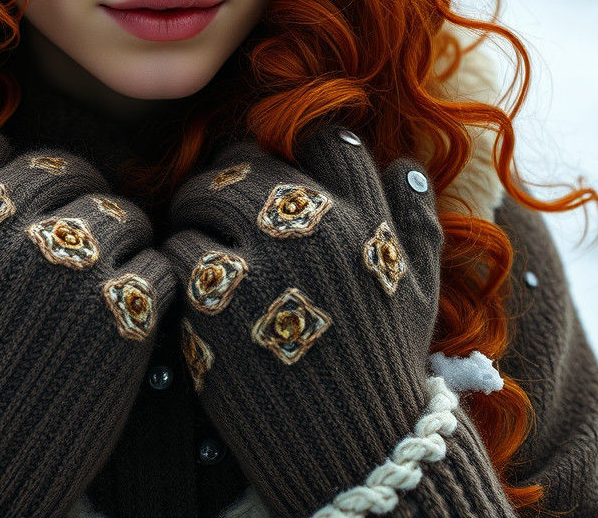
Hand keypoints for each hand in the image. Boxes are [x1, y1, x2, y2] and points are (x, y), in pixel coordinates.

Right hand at [0, 128, 176, 517]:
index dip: (8, 165)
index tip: (29, 191)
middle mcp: (13, 234)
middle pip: (65, 170)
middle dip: (76, 192)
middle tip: (84, 225)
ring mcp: (69, 269)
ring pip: (119, 212)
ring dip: (122, 236)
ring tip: (113, 266)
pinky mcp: (116, 310)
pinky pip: (153, 264)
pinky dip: (149, 281)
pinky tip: (131, 306)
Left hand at [160, 125, 442, 517]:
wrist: (357, 454)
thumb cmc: (389, 366)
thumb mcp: (420, 291)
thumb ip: (417, 224)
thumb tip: (408, 167)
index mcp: (365, 222)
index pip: (330, 144)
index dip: (302, 146)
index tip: (283, 165)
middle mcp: (316, 232)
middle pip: (253, 162)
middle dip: (232, 172)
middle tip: (220, 192)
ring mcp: (266, 264)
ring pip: (208, 193)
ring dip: (195, 205)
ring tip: (195, 223)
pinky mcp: (220, 302)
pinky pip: (181, 246)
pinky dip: (177, 252)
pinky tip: (186, 271)